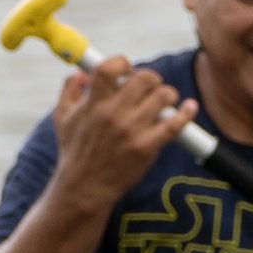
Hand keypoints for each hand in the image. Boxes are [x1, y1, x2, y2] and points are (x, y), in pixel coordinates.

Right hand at [48, 57, 191, 212]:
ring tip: (165, 101)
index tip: (127, 71)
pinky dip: (186, 113)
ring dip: (168, 95)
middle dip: (151, 79)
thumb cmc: (74, 152)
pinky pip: (174, 124)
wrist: (84, 189)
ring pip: (163, 96)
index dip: (123, 63)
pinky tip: (190, 108)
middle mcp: (113, 114)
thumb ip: (70, 90)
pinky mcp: (146, 147)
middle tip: (150, 88)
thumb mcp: (63, 118)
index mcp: (92, 103)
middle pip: (145, 78)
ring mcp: (131, 131)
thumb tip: (81, 72)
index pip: (111, 67)